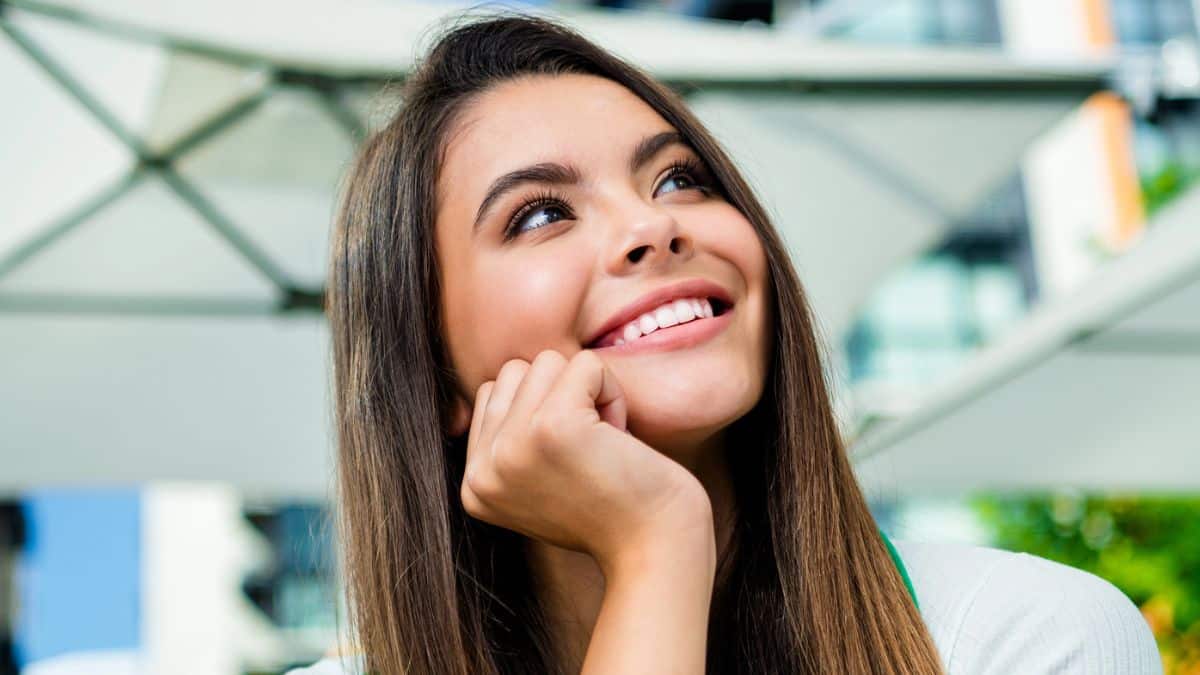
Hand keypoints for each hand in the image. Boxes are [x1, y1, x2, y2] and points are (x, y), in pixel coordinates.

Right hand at [460, 349, 713, 576]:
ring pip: (547, 362)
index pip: (493, 395)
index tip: (572, 463)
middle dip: (562, 396)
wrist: (655, 549)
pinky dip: (612, 392)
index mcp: (474, 486)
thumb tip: (505, 378)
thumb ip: (511, 439)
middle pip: (515, 372)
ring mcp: (512, 448)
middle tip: (592, 452)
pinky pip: (585, 364)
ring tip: (604, 445)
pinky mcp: (551, 426)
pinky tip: (619, 438)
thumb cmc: (612, 510)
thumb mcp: (540, 482)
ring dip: (588, 393)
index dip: (542, 411)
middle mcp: (481, 471)